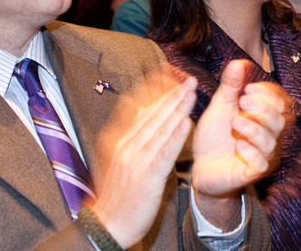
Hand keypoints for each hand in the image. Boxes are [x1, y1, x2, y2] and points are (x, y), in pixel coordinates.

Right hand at [91, 76, 196, 247]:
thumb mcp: (119, 160)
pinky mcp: (147, 177)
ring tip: (191, 93)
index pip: (140, 110)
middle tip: (189, 80)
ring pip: (160, 129)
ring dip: (177, 109)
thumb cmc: (118, 194)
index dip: (157, 92)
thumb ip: (133, 136)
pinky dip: (176, 136)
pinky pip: (164, 152)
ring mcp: (135, 161)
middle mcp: (125, 147)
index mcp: (119, 141)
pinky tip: (187, 122)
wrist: (109, 223)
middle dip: (172, 96)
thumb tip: (144, 110)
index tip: (171, 77)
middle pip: (152, 116)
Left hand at [191, 60, 285, 229]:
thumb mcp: (220, 106)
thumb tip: (240, 62)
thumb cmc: (214, 135)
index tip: (247, 88)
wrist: (200, 165)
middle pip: (280, 120)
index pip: (280, 103)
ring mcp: (262, 155)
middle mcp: (268, 136)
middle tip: (243, 101)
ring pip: (270, 141)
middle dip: (263, 108)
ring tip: (235, 121)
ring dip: (254, 128)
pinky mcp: (252, 172)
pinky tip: (238, 144)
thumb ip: (231, 86)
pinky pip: (261, 163)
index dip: (268, 94)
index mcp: (263, 118)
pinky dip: (251, 152)